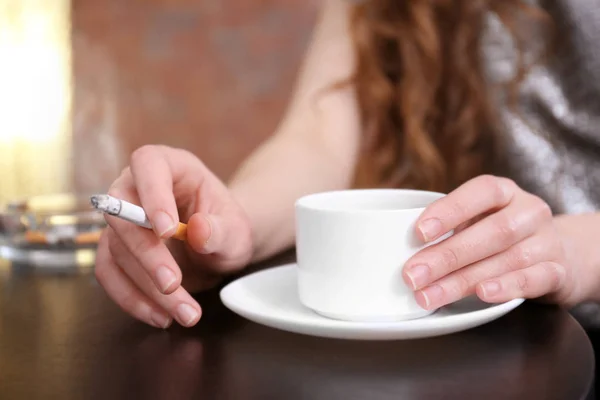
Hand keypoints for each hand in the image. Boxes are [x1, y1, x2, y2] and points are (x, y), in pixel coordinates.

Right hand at [94, 145, 252, 328]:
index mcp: (170, 165)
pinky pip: (110, 274)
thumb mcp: (235, 229)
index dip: (151, 195)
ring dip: (146, 287)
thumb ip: (219, 229)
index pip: (148, 164)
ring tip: (184, 312)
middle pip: (124, 215)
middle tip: (173, 284)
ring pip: (118, 251)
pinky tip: (160, 315)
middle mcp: (137, 187)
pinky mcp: (116, 250)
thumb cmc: (227, 226)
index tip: (166, 231)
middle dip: (148, 256)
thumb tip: (198, 230)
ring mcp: (122, 220)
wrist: (220, 245)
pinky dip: (132, 298)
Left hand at [402, 175, 577, 309]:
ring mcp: (547, 241)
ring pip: (507, 259)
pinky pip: (534, 279)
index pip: (480, 192)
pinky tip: (483, 294)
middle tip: (412, 275)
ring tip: (430, 295)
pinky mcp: (558, 271)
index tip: (418, 232)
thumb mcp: (478, 221)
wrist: (561, 254)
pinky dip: (507, 287)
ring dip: (463, 280)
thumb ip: (450, 228)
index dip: (449, 210)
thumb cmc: (501, 236)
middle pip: (490, 232)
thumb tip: (400, 248)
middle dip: (447, 256)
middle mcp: (529, 211)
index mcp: (504, 192)